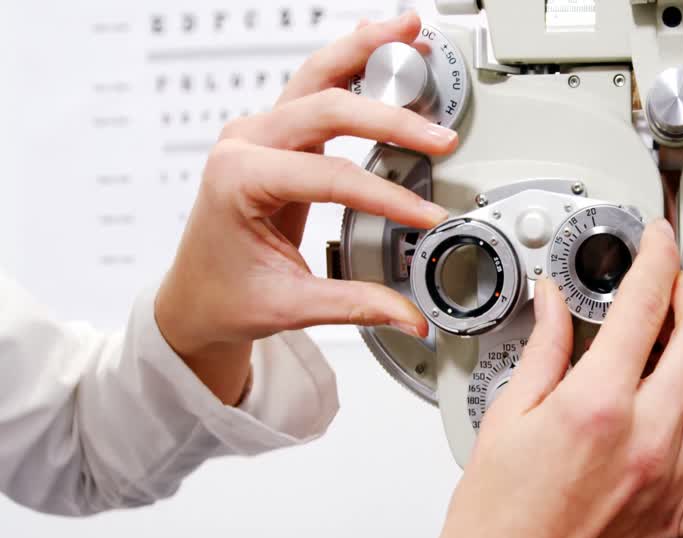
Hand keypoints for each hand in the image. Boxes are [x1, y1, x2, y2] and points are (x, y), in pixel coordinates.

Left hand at [155, 12, 456, 403]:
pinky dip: (353, 63)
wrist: (196, 295)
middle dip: (389, 118)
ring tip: (409, 32)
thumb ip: (355, 305)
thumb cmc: (226, 295)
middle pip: (326, 106)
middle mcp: (244, 143)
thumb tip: (410, 315)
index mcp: (237, 180)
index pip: (328, 176)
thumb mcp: (290, 305)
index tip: (425, 216)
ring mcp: (259, 131)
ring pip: (318, 74)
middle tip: (439, 137)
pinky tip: (383, 44)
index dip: (384, 196)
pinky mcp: (277, 133)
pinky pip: (317, 86)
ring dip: (366, 51)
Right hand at [380, 220, 682, 537]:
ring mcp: (671, 482)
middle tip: (676, 285)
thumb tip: (557, 303)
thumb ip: (544, 351)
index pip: (646, 303)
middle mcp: (646, 440)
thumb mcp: (503, 420)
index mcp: (596, 406)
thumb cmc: (488, 530)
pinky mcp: (679, 521)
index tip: (658, 238)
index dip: (657, 255)